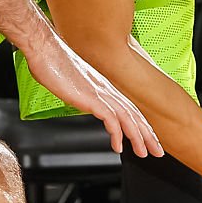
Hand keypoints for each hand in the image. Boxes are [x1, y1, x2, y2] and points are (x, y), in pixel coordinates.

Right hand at [25, 30, 163, 159]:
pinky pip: (110, 118)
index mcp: (103, 86)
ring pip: (127, 118)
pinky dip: (117, 134)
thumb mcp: (71, 81)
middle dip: (147, 135)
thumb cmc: (52, 62)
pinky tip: (118, 146)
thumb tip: (81, 99)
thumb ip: (80, 91)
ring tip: (143, 153)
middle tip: (157, 151)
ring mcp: (99, 92)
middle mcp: (106, 89)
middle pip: (133, 114)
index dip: (141, 124)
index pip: (129, 108)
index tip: (149, 137)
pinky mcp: (90, 97)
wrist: (44, 49)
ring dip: (137, 137)